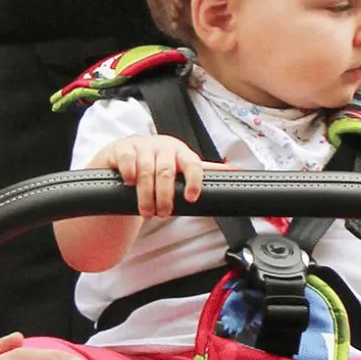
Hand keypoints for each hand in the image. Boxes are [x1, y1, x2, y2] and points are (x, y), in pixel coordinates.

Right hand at [92, 135, 215, 217]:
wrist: (125, 155)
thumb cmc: (157, 164)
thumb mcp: (180, 167)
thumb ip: (204, 171)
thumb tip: (237, 171)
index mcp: (181, 152)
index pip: (193, 164)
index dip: (194, 180)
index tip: (191, 198)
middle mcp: (163, 146)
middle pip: (166, 171)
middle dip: (164, 195)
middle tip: (162, 213)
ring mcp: (143, 146)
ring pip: (146, 170)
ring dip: (146, 194)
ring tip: (146, 210)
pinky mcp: (124, 148)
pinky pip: (128, 159)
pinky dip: (129, 173)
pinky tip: (130, 184)